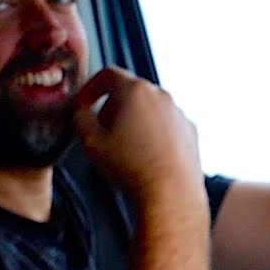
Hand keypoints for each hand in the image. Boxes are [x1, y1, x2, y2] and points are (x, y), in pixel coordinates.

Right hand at [73, 67, 200, 204]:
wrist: (170, 195)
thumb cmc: (133, 168)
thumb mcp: (89, 141)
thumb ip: (79, 117)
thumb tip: (81, 111)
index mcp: (135, 92)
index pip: (107, 74)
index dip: (90, 87)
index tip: (85, 102)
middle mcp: (161, 97)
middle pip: (129, 90)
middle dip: (111, 106)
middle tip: (101, 129)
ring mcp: (178, 114)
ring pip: (148, 107)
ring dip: (132, 120)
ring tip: (122, 147)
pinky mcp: (190, 131)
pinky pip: (164, 124)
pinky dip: (151, 133)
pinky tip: (142, 155)